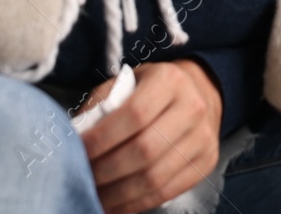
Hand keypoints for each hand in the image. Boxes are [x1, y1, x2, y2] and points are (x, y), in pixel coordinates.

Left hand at [81, 60, 222, 213]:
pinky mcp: (207, 161)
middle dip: (106, 171)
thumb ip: (100, 106)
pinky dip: (136, 203)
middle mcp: (193, 107)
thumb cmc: (151, 90)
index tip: (77, 153)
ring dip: (118, 194)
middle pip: (145, 149)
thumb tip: (72, 139)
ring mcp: (203, 137)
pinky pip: (167, 191)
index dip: (102, 138)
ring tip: (94, 196)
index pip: (134, 114)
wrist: (198, 94)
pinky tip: (115, 205)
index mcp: (169, 80)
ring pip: (156, 177)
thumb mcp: (126, 83)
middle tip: (81, 179)